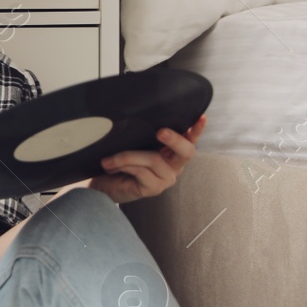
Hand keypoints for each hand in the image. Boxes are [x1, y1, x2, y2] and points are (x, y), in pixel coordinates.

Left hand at [87, 113, 206, 203]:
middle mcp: (174, 165)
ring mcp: (166, 178)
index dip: (197, 130)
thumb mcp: (133, 144)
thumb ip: (143, 135)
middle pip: (186, 152)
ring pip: (154, 159)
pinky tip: (110, 166)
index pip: (189, 139)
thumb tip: (137, 118)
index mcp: (172, 151)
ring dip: (128, 156)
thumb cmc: (121, 163)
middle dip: (175, 139)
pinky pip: (141, 171)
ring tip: (109, 159)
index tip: (201, 118)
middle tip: (160, 132)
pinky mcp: (155, 188)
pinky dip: (123, 165)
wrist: (105, 185)